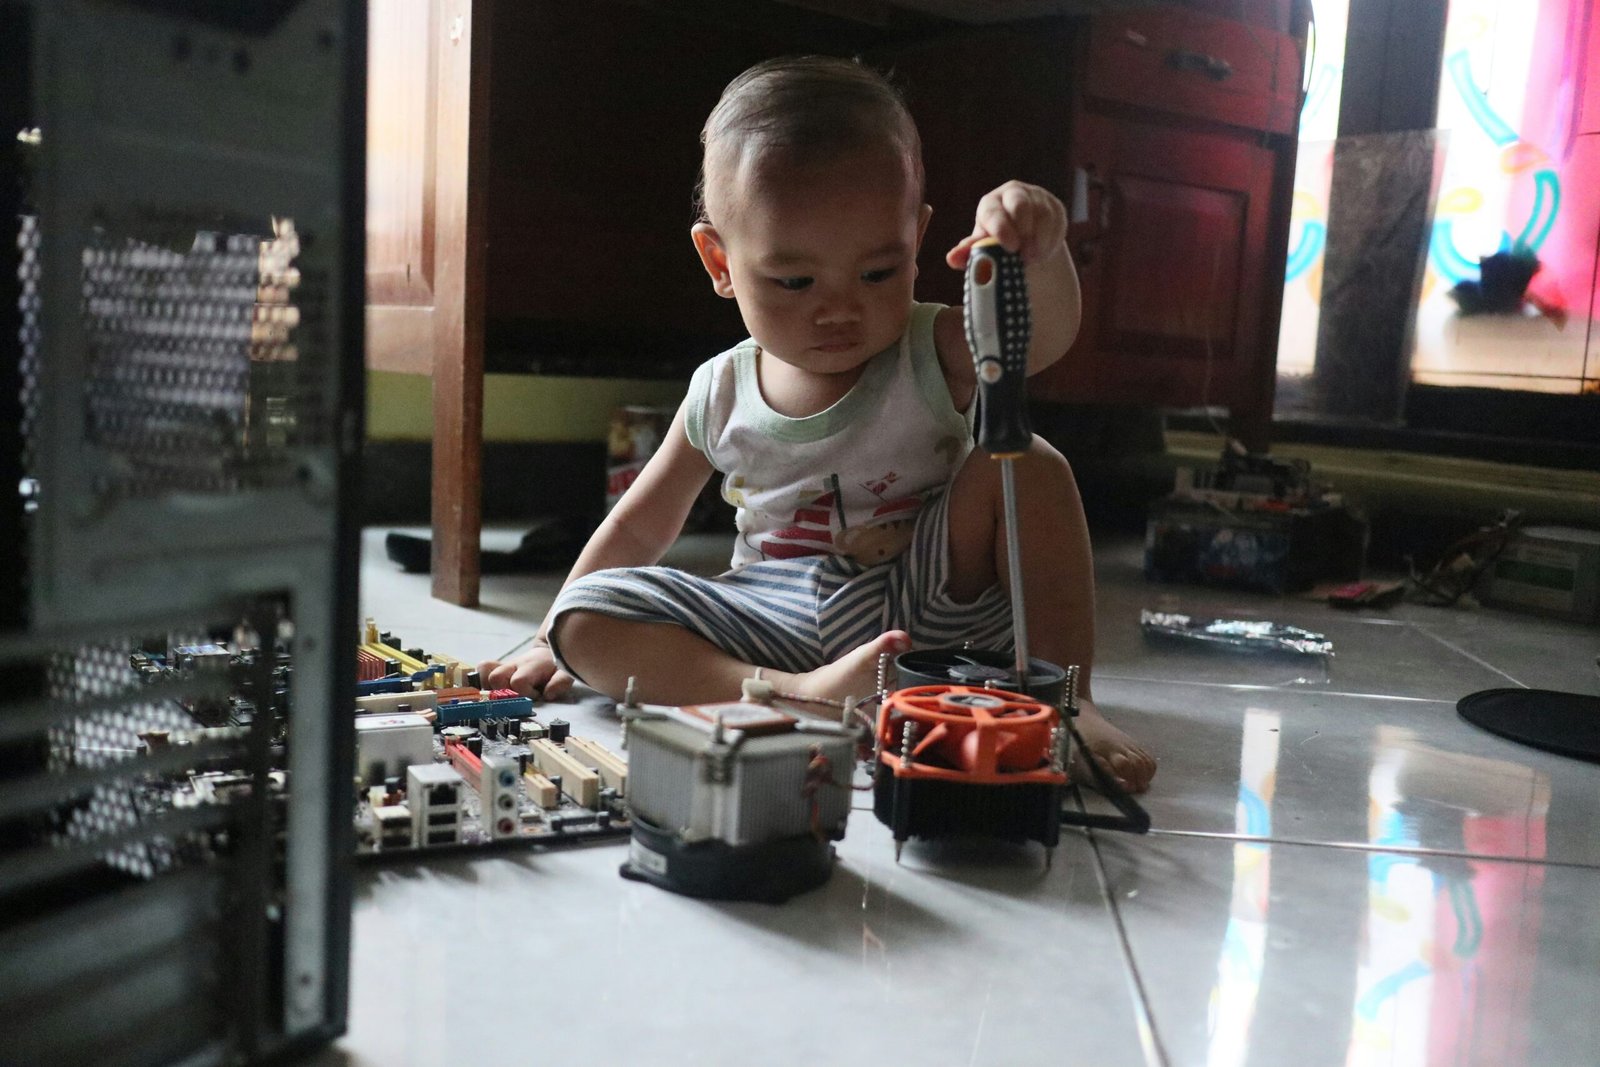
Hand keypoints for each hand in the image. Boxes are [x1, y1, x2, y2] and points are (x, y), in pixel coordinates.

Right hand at [478, 639, 574, 699]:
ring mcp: (504, 666)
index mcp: (531, 666)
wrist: (548, 651)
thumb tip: (548, 694)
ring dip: (491, 686)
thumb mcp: (565, 672)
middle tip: (518, 695)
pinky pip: (482, 668)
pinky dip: (482, 678)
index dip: (526, 692)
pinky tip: (491, 688)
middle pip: (496, 678)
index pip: (519, 681)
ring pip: (486, 673)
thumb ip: (560, 682)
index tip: (537, 695)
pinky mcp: (497, 668)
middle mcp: (514, 665)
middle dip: (505, 691)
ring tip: (504, 693)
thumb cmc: (556, 666)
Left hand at [946, 181, 1068, 268]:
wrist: (1026, 246)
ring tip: (1033, 259)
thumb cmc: (998, 246)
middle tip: (1024, 256)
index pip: (993, 211)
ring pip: (1042, 214)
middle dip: (1023, 230)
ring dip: (1039, 240)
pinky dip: (1051, 241)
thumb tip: (952, 258)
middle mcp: (1013, 194)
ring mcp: (1036, 197)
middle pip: (1020, 203)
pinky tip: (1043, 253)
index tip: (1009, 248)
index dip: (1001, 229)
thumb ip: (970, 253)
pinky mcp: (1054, 206)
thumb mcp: (984, 249)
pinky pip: (1056, 222)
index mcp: (991, 204)